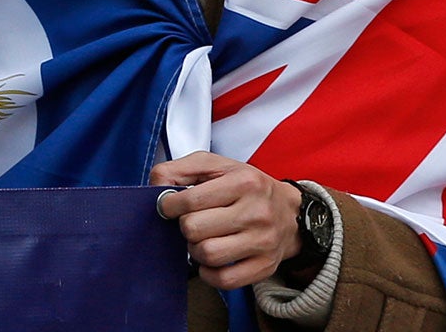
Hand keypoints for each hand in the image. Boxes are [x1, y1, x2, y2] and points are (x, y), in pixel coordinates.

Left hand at [152, 152, 302, 291]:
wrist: (289, 212)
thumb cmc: (245, 186)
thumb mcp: (215, 165)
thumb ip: (180, 169)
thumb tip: (156, 187)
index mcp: (243, 181)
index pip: (190, 200)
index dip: (170, 205)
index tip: (170, 206)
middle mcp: (256, 211)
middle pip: (195, 229)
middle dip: (186, 226)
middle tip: (194, 222)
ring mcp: (263, 242)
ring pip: (207, 255)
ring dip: (196, 249)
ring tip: (204, 238)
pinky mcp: (264, 267)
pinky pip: (223, 280)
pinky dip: (209, 272)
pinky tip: (212, 258)